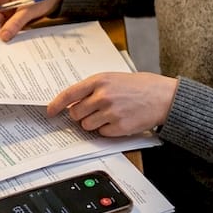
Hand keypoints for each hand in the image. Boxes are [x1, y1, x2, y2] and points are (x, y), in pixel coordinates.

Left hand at [47, 72, 177, 136]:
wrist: (163, 97)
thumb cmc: (139, 86)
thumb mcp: (113, 78)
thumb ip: (93, 88)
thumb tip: (74, 102)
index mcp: (99, 80)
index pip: (70, 94)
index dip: (56, 104)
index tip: (50, 111)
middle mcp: (102, 96)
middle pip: (76, 113)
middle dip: (80, 115)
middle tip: (91, 111)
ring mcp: (110, 112)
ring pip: (87, 125)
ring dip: (93, 123)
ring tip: (108, 114)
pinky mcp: (119, 127)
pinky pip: (101, 133)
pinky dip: (106, 130)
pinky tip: (118, 120)